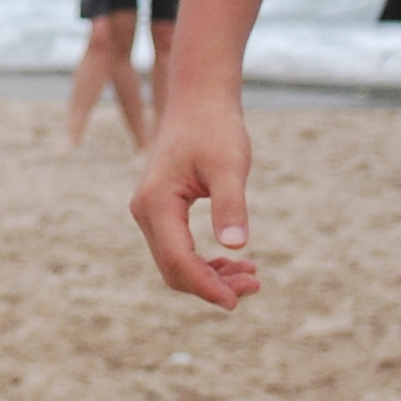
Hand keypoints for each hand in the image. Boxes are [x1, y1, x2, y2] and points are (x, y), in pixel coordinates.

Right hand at [132, 98, 262, 308]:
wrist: (200, 99)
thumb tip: (236, 247)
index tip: (237, 301)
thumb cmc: (215, 128)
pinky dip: (205, 262)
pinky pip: (178, 249)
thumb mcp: (229, 166)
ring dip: (210, 276)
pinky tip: (236, 262)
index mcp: (156, 202)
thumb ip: (231, 205)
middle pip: (173, 268)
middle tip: (255, 285)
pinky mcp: (161, 210)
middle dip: (211, 285)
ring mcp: (150, 211)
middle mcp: (145, 210)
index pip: (178, 260)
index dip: (206, 286)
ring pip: (175, 262)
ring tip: (252, 277)